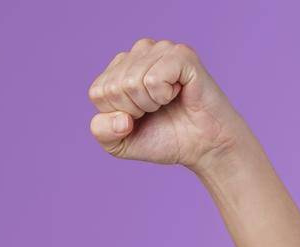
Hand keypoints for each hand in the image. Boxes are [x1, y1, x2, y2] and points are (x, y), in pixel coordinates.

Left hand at [86, 39, 249, 171]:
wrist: (201, 145)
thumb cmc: (163, 138)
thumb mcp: (119, 143)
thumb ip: (101, 131)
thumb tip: (121, 118)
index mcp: (120, 68)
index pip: (98, 92)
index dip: (117, 115)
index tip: (139, 117)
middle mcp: (139, 52)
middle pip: (113, 88)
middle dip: (134, 110)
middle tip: (156, 110)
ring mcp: (161, 49)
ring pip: (132, 82)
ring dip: (150, 104)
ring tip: (167, 102)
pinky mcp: (181, 54)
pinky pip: (153, 79)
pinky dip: (163, 96)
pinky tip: (178, 93)